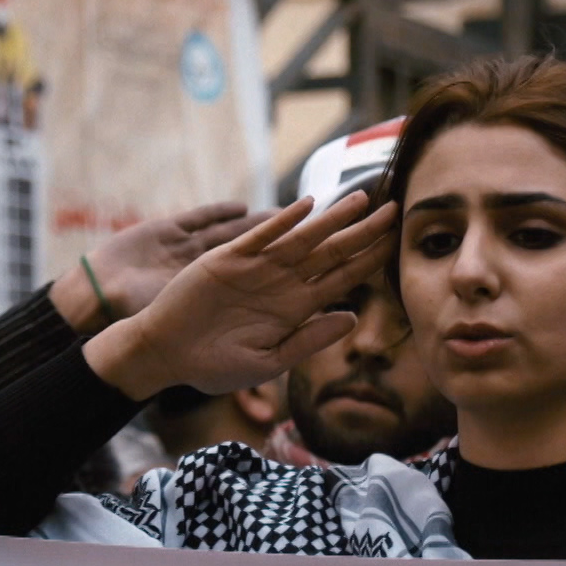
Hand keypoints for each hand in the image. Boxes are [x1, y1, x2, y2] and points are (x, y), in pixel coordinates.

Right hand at [83, 192, 396, 399]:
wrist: (166, 354)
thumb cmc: (213, 366)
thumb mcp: (267, 362)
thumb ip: (309, 339)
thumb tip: (354, 317)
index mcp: (296, 308)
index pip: (342, 277)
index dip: (371, 259)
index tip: (399, 242)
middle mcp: (282, 282)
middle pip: (331, 252)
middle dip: (363, 231)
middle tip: (395, 208)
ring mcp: (256, 268)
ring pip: (302, 238)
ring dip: (330, 219)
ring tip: (359, 199)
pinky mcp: (227, 259)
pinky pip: (260, 237)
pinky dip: (281, 222)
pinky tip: (305, 206)